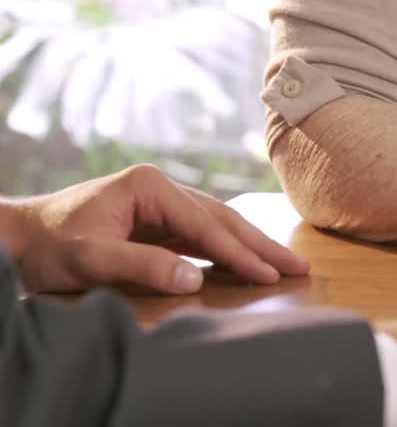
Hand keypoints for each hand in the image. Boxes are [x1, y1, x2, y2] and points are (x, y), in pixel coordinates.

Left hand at [13, 164, 308, 293]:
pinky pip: (201, 236)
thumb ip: (145, 266)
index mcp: (150, 187)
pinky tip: (247, 262)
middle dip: (260, 245)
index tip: (270, 275)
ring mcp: (160, 205)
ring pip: (216, 225)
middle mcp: (161, 189)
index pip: (206, 224)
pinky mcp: (156, 222)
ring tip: (284, 264)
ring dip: (250, 247)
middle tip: (299, 265)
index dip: (240, 253)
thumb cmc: (48, 245)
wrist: (16, 238)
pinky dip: (227, 250)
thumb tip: (196, 279)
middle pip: (222, 218)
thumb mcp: (92, 258)